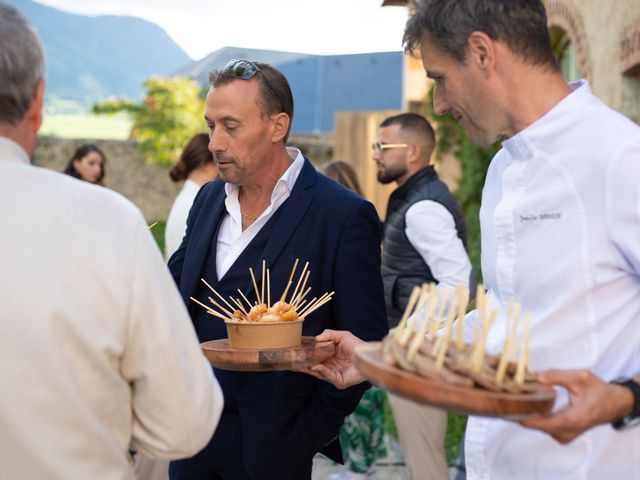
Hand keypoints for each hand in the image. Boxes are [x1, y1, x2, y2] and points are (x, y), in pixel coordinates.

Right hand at [299, 329, 366, 388]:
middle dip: (301, 364)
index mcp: (328, 357)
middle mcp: (329, 367)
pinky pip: (328, 376)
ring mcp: (333, 375)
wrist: (368, 354)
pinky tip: (316, 366)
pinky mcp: (339, 382)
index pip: (313, 357)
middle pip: (312, 367)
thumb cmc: (357, 345)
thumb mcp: (342, 335)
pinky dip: (322, 371)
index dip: (304, 355)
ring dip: (308, 368)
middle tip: (290, 361)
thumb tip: (316, 339)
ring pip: (317, 373)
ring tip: (299, 364)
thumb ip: (329, 334)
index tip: (294, 351)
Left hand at [519, 369, 633, 443]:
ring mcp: (564, 435)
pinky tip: (528, 403)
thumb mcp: (580, 377)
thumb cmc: (598, 391)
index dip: (525, 417)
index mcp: (574, 419)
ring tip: (518, 396)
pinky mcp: (561, 434)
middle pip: (537, 425)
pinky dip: (534, 415)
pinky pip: (542, 426)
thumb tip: (536, 376)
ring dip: (528, 413)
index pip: (544, 423)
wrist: (613, 404)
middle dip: (522, 410)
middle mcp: (568, 431)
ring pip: (538, 426)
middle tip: (509, 394)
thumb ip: (557, 375)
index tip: (509, 408)